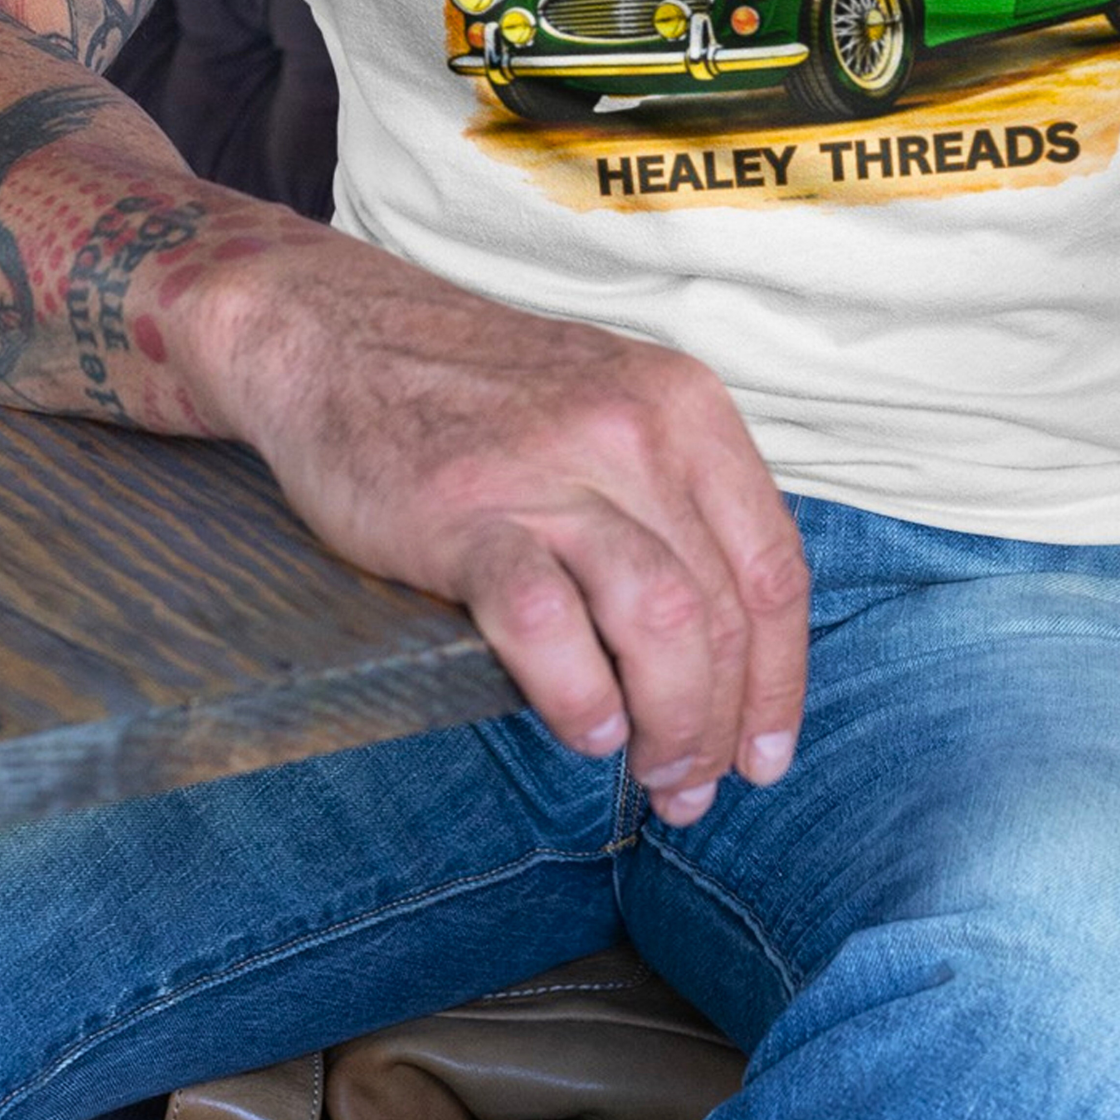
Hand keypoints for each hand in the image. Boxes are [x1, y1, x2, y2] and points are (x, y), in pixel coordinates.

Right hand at [176, 229, 807, 824]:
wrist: (337, 333)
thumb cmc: (479, 392)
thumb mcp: (609, 409)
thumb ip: (672, 503)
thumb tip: (726, 653)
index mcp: (685, 407)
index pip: (772, 566)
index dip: (782, 679)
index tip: (765, 753)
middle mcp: (635, 430)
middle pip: (725, 609)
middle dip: (723, 723)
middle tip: (693, 787)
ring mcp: (549, 469)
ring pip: (662, 619)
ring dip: (671, 722)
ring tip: (651, 774)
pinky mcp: (463, 513)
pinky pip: (547, 622)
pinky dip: (580, 695)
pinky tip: (585, 730)